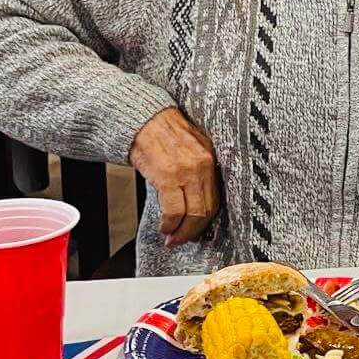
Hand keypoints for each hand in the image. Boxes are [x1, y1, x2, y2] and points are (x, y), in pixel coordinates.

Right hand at [129, 108, 221, 246]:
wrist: (142, 118)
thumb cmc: (164, 133)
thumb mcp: (191, 148)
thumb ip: (199, 170)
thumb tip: (198, 199)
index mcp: (211, 160)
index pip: (216, 198)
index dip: (206, 220)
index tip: (196, 230)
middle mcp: (203, 166)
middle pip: (207, 209)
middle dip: (194, 230)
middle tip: (182, 239)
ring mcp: (187, 172)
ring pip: (193, 213)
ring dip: (181, 231)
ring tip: (171, 237)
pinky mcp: (168, 176)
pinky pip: (174, 209)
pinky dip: (169, 224)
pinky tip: (163, 227)